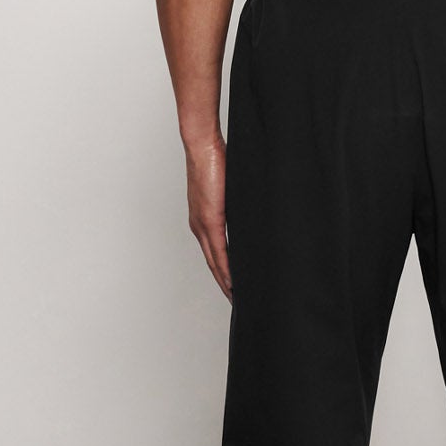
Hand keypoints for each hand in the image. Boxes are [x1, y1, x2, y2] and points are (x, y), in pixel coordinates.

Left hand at [186, 134, 230, 297]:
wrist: (203, 145)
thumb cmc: (216, 160)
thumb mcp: (228, 189)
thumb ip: (235, 206)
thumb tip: (248, 215)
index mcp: (201, 219)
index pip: (212, 252)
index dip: (221, 271)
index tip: (232, 286)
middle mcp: (197, 225)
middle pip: (211, 263)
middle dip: (223, 283)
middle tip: (235, 300)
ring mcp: (201, 224)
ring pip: (213, 261)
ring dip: (224, 280)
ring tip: (236, 296)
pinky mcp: (209, 219)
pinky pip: (218, 251)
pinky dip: (225, 268)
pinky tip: (233, 281)